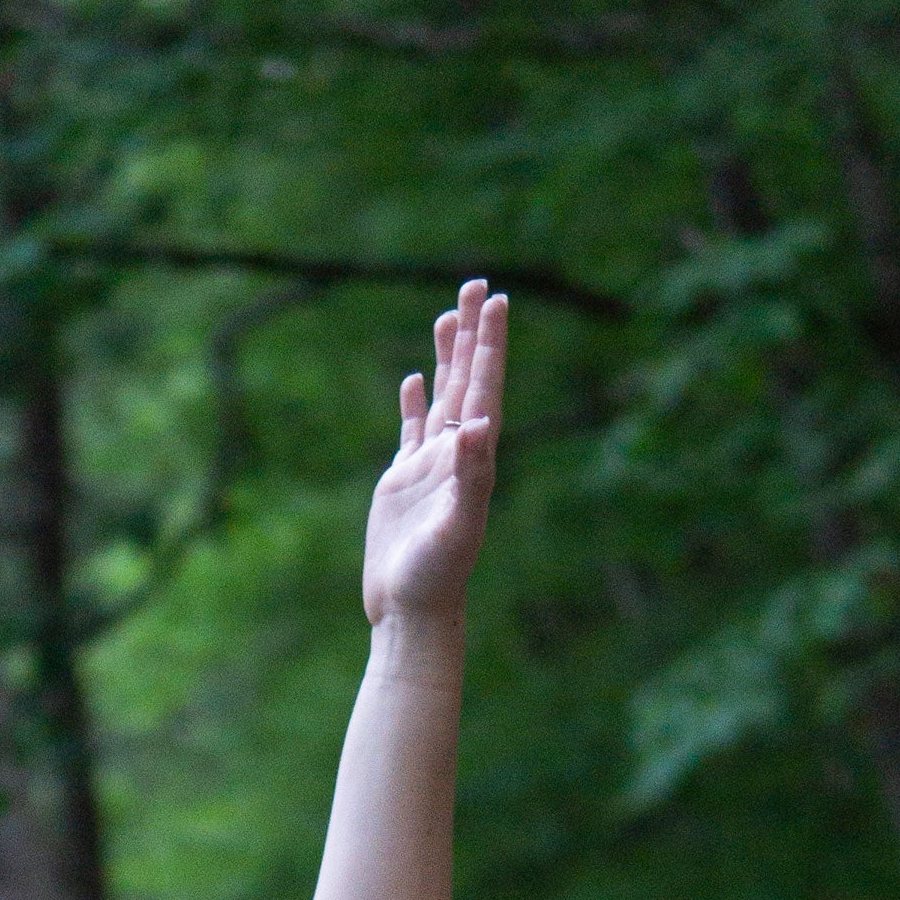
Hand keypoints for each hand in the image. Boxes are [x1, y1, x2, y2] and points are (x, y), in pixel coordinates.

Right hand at [359, 278, 507, 629]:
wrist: (411, 615)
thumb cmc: (437, 578)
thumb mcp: (457, 527)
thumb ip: (470, 476)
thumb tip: (477, 426)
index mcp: (472, 459)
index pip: (484, 389)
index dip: (490, 345)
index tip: (497, 301)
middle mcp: (455, 456)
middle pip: (467, 381)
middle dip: (472, 334)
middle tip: (477, 284)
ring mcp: (428, 468)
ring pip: (440, 398)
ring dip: (447, 358)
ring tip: (449, 315)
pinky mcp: (402, 484)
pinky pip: (410, 431)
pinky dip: (413, 402)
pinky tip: (413, 378)